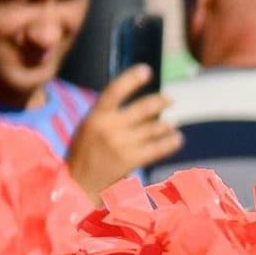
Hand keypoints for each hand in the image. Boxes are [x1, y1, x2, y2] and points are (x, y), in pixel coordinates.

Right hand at [65, 66, 181, 200]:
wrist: (78, 184)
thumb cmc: (84, 155)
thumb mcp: (89, 128)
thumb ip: (108, 115)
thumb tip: (138, 106)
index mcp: (95, 115)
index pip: (115, 90)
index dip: (131, 78)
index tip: (147, 70)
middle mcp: (109, 127)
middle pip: (142, 108)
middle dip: (160, 101)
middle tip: (171, 99)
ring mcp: (121, 144)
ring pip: (152, 128)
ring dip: (166, 124)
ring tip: (173, 123)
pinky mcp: (130, 161)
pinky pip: (156, 148)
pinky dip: (169, 142)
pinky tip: (177, 139)